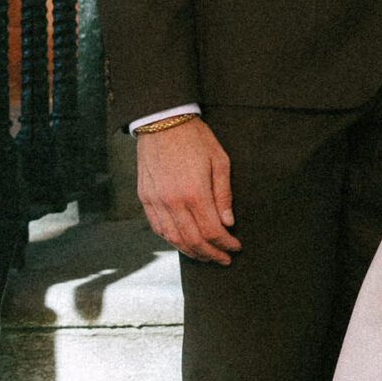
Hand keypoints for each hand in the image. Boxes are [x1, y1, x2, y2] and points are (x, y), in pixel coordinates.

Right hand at [136, 117, 240, 264]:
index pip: (213, 231)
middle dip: (211, 254)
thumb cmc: (196, 138)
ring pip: (173, 239)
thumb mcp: (220, 161)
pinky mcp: (145, 197)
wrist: (162, 121)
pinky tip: (184, 242)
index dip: (226, 244)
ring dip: (191, 252)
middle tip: (224, 259)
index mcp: (195, 192)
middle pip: (193, 241)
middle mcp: (173, 201)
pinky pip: (157, 228)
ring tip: (206, 256)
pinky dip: (172, 240)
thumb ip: (224, 195)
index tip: (236, 248)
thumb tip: (228, 223)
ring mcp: (156, 201)